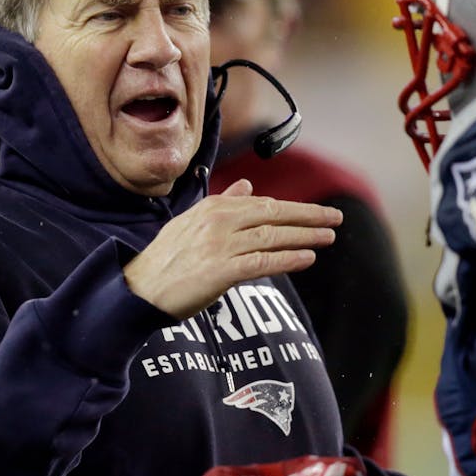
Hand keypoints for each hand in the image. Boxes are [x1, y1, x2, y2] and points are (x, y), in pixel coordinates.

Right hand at [123, 179, 340, 318]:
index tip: (318, 212)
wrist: (139, 290)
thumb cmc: (167, 260)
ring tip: (328, 237)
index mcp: (212, 209)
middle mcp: (217, 222)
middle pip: (272, 215)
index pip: (261, 204)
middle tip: (335, 219)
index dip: (294, 209)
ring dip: (304, 236)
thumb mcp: (192, 223)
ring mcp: (219, 246)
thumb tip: (247, 185)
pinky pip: (261, 263)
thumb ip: (222, 204)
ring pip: (271, 237)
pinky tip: (307, 258)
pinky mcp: (219, 271)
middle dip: (308, 216)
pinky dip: (287, 259)